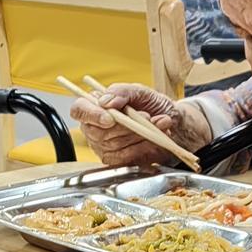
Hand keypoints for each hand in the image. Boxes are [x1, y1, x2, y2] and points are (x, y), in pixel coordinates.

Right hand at [71, 83, 213, 167]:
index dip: (91, 115)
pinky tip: (154, 138)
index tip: (109, 118)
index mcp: (96, 105)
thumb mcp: (141, 91)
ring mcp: (103, 145)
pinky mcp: (115, 160)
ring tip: (157, 123)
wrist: (172, 123)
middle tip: (146, 115)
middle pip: (98, 131)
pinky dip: (143, 146)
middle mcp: (95, 126)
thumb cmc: (154, 106)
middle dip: (126, 125)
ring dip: (140, 134)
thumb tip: (106, 101)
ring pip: (114, 144)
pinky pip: (124, 157)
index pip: (79, 110)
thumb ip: (123, 92)